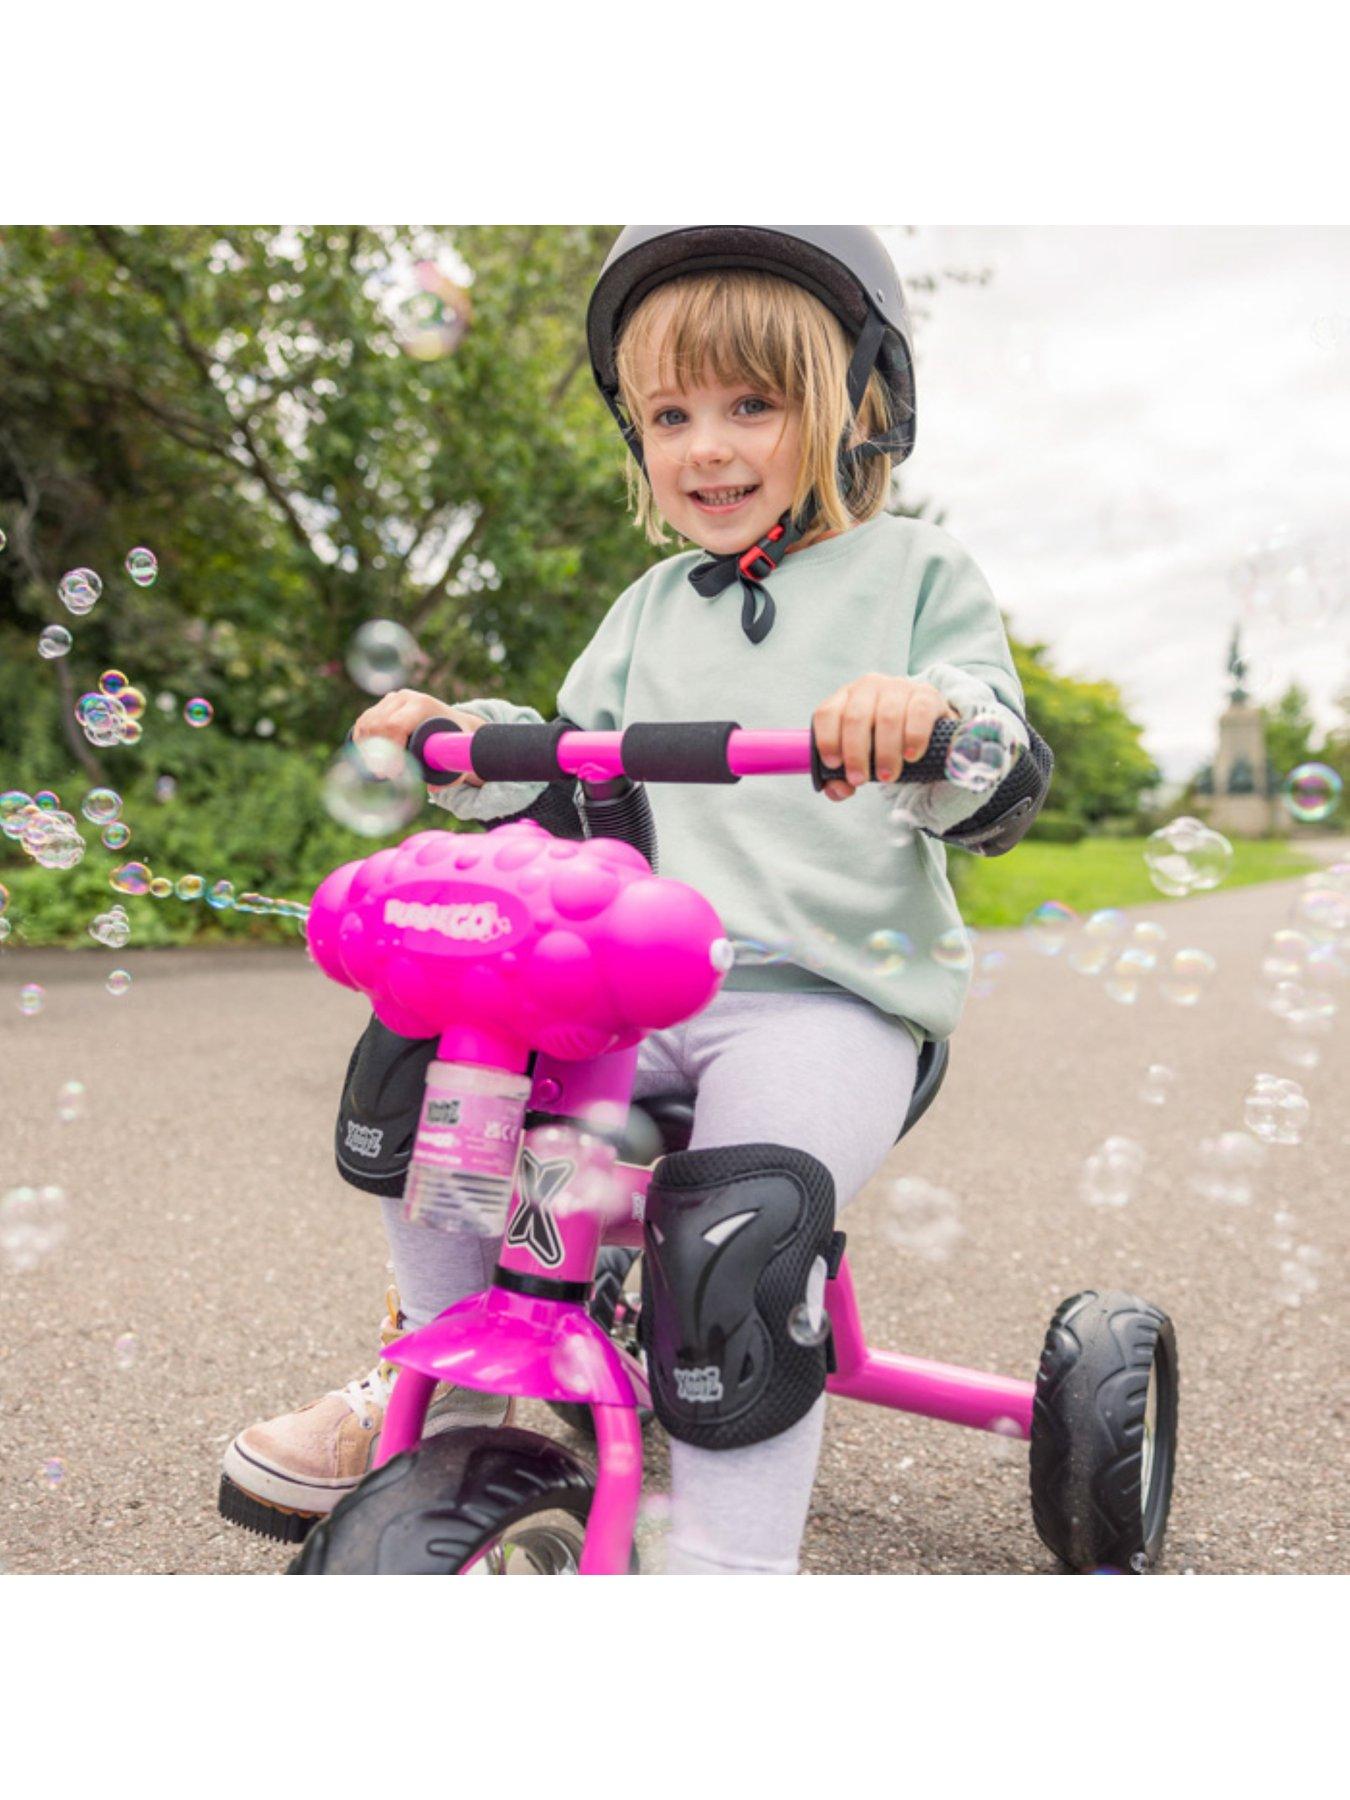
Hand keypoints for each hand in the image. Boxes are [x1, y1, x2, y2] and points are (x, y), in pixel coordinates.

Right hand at [351, 690, 485, 785]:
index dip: (389, 750)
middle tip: (382, 775)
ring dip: (366, 747)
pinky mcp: (384, 704)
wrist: (455, 721)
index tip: (392, 773)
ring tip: (375, 768)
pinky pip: (365, 721)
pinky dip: (362, 738)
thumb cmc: (458, 740)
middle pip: (377, 725)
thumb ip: (453, 774)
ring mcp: (392, 699)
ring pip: (367, 722)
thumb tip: (432, 788)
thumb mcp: (459, 754)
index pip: (395, 725)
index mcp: (421, 705)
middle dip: (375, 752)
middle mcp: (405, 697)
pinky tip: (365, 754)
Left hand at [812, 674, 958, 802]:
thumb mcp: (861, 757)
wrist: (925, 726)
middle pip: (855, 717)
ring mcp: (898, 687)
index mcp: (845, 698)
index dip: (827, 740)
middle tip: (860, 780)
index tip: (834, 766)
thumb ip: (841, 778)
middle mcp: (869, 686)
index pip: (826, 713)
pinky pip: (918, 713)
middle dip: (855, 754)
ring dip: (885, 752)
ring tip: (887, 776)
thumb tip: (837, 791)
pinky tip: (911, 756)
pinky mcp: (926, 695)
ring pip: (887, 717)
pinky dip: (913, 738)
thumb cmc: (882, 743)